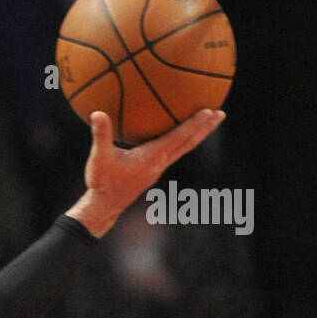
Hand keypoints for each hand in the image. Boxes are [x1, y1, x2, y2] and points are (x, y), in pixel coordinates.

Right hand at [70, 108, 224, 236]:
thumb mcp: (99, 157)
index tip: (209, 111)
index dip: (194, 124)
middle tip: (220, 114)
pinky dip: (181, 141)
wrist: (104, 206)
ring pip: (183, 149)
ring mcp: (157, 169)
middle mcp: (159, 163)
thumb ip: (100, 134)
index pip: (178, 138)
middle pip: (189, 144)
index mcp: (151, 157)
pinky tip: (176, 136)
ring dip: (197, 135)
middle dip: (205, 129)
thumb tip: (97, 113)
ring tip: (208, 122)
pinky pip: (172, 152)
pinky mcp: (152, 172)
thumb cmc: (102, 182)